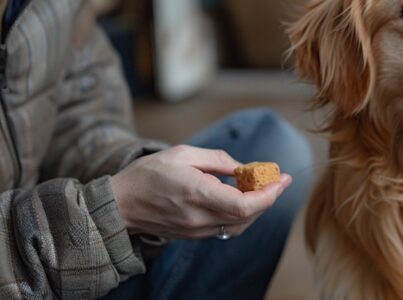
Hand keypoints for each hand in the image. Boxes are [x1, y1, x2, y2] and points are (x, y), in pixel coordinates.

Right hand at [110, 145, 291, 238]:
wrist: (119, 204)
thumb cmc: (148, 174)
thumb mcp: (183, 153)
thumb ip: (218, 160)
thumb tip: (245, 168)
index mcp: (197, 194)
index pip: (245, 205)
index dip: (269, 195)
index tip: (283, 180)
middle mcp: (200, 218)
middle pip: (248, 216)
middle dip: (269, 197)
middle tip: (279, 179)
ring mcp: (197, 231)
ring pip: (240, 224)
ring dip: (257, 207)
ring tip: (261, 186)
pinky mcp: (194, 235)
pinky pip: (227, 227)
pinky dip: (241, 213)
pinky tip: (242, 197)